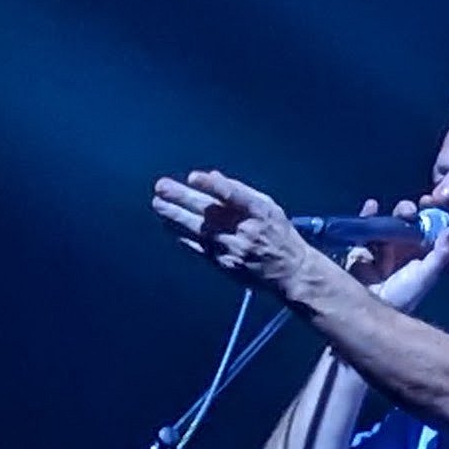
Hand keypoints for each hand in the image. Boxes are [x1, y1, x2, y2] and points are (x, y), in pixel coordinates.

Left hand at [151, 170, 310, 292]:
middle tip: (161, 187)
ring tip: (158, 205)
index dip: (212, 186)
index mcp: (260, 212)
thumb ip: (240, 191)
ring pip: (200, 231)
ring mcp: (234, 249)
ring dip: (176, 217)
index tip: (194, 177)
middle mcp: (246, 230)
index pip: (234, 195)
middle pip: (209, 212)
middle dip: (183, 198)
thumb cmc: (278, 233)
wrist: (290, 271)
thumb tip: (211, 176)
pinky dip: (184, 237)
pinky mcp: (226, 265)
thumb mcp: (268, 206)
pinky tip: (169, 227)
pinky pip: (201, 249)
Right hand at [343, 198, 448, 313]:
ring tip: (397, 211)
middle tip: (409, 209)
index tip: (429, 204)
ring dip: (390, 215)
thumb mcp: (425, 275)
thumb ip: (441, 254)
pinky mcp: (359, 253)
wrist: (370, 313)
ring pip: (384, 227)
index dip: (427, 218)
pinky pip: (362, 232)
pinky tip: (371, 206)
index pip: (424, 233)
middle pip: (403, 227)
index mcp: (417, 260)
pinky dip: (366, 218)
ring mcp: (378, 254)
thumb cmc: (402, 296)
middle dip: (406, 214)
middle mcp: (398, 255)